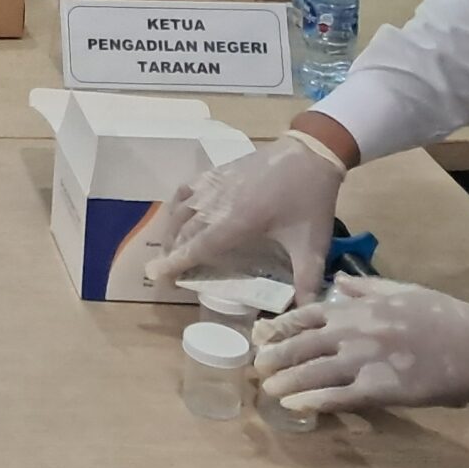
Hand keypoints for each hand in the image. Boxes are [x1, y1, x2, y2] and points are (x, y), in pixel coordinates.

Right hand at [142, 130, 346, 296]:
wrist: (309, 154)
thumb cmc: (309, 200)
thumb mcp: (312, 244)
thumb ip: (308, 281)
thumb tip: (307, 313)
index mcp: (237, 222)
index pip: (198, 247)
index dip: (176, 263)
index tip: (156, 277)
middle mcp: (217, 203)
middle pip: (184, 231)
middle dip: (170, 254)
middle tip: (163, 274)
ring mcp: (213, 184)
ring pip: (180, 211)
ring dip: (171, 233)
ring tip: (170, 251)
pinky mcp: (215, 173)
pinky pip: (185, 191)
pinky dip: (176, 207)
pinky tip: (179, 216)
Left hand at [255, 277, 468, 413]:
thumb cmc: (443, 314)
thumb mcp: (400, 290)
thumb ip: (365, 288)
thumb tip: (339, 281)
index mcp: (356, 308)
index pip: (306, 314)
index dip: (281, 326)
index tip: (262, 334)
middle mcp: (352, 331)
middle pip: (302, 344)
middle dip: (276, 355)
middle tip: (256, 365)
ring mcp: (364, 360)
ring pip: (314, 372)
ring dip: (287, 381)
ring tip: (267, 388)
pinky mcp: (381, 388)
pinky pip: (339, 396)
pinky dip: (314, 401)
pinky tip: (295, 406)